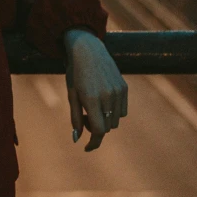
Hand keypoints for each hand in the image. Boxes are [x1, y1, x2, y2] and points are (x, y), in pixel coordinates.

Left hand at [63, 27, 127, 151]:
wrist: (87, 49)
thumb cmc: (75, 73)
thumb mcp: (72, 95)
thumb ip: (75, 118)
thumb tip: (77, 139)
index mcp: (92, 99)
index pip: (99, 131)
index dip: (94, 142)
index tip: (87, 147)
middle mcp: (107, 97)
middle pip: (107, 127)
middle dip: (96, 127)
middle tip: (85, 115)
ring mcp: (118, 92)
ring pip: (116, 121)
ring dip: (106, 120)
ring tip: (93, 106)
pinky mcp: (124, 88)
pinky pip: (122, 111)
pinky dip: (114, 111)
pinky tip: (103, 99)